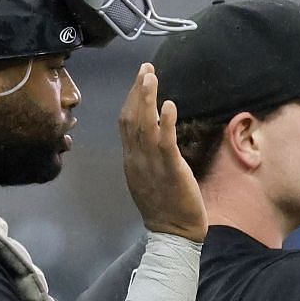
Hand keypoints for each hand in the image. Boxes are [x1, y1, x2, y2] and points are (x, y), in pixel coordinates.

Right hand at [119, 63, 207, 241]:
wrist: (173, 232)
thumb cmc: (166, 206)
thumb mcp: (150, 175)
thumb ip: (148, 153)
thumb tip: (155, 128)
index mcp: (131, 159)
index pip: (126, 122)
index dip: (131, 98)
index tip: (139, 78)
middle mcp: (137, 158)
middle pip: (132, 119)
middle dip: (137, 91)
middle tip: (145, 68)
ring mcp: (151, 164)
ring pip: (144, 126)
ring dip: (147, 99)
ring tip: (151, 77)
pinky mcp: (170, 170)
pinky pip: (165, 143)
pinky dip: (166, 122)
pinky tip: (169, 105)